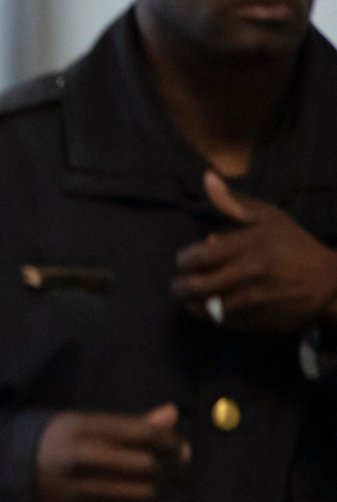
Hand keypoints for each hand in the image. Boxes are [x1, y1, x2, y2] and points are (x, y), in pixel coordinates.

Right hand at [35, 404, 185, 501]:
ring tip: (137, 484)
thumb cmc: (57, 444)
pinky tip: (121, 500)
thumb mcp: (86, 425)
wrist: (11, 475)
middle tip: (153, 467)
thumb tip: (172, 414)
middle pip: (146, 465)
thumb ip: (131, 423)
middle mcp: (81, 457)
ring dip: (146, 489)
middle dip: (156, 467)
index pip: (143, 434)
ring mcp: (78, 488)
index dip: (170, 442)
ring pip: (141, 493)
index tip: (180, 449)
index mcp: (82, 428)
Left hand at [171, 172, 336, 334]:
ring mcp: (252, 302)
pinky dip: (209, 316)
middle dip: (179, 285)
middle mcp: (248, 275)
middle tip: (179, 283)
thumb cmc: (295, 247)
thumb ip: (234, 203)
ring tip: (191, 297)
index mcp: (249, 247)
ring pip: (203, 308)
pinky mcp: (255, 322)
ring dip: (190, 303)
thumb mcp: (270, 218)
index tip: (184, 261)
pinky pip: (219, 323)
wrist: (330, 285)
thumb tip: (207, 178)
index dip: (184, 260)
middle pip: (195, 286)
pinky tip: (210, 307)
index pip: (198, 257)